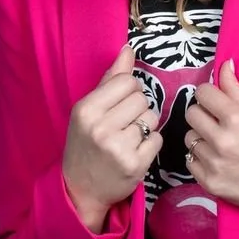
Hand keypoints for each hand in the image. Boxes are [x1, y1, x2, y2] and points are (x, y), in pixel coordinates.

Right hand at [61, 43, 162, 229]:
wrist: (81, 189)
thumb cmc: (85, 144)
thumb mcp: (88, 110)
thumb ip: (110, 80)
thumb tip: (128, 50)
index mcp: (86, 110)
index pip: (127, 81)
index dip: (129, 91)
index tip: (120, 104)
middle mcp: (100, 128)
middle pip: (142, 99)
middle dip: (138, 109)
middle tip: (124, 124)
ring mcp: (118, 148)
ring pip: (152, 118)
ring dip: (145, 126)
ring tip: (129, 138)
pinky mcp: (135, 165)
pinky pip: (158, 139)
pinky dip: (150, 144)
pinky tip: (135, 151)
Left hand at [185, 59, 238, 216]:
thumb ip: (236, 89)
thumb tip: (224, 65)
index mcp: (236, 118)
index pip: (202, 93)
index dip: (209, 95)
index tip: (215, 101)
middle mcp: (221, 140)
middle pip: (192, 114)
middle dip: (203, 114)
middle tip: (216, 122)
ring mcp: (214, 163)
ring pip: (189, 138)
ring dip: (201, 138)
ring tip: (219, 143)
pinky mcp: (210, 183)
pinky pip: (190, 162)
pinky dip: (200, 160)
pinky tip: (217, 160)